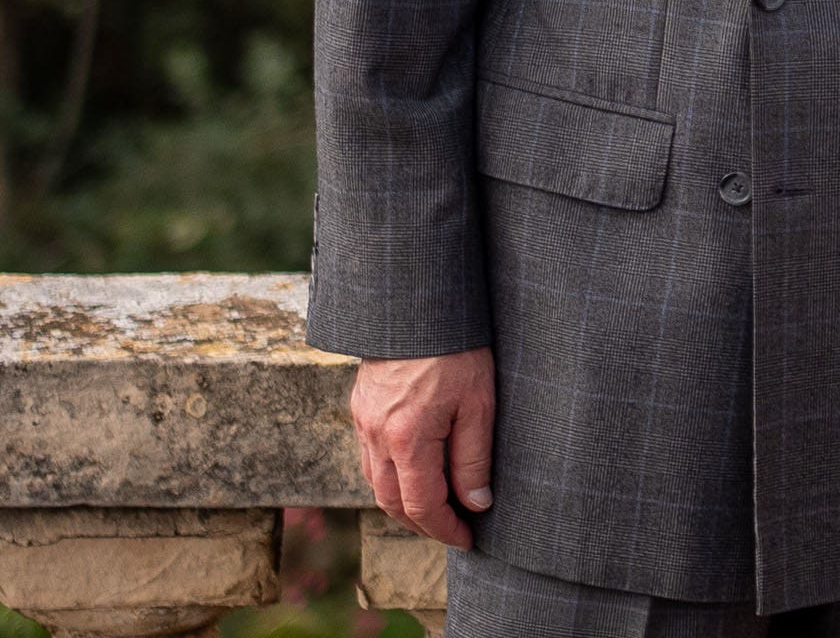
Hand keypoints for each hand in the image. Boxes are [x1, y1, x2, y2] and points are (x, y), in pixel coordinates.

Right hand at [350, 349, 495, 548]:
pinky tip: (413, 473)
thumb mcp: (479, 403)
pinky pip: (370, 457)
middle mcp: (377, 435)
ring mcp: (363, 421)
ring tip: (436, 507)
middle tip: (453, 530)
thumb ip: (474, 459)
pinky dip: (390, 477)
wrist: (418, 302)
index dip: (446, 528)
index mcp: (407, 439)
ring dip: (403, 503)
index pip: (422, 505)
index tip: (467, 538)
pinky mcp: (360, 406)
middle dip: (422, 524)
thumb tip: (477, 503)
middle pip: (392, 502)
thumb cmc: (456, 348)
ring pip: (376, 483)